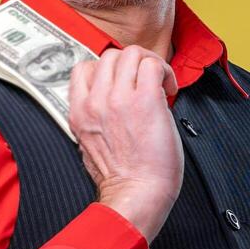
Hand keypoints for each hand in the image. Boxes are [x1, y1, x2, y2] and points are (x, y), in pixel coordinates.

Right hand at [67, 45, 183, 243]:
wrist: (137, 195)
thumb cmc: (121, 179)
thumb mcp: (89, 145)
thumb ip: (94, 119)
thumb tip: (111, 103)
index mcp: (80, 112)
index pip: (84, 69)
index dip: (108, 71)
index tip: (124, 82)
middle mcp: (96, 102)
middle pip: (110, 56)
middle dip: (132, 64)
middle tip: (147, 81)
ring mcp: (119, 99)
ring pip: (131, 53)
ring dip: (150, 63)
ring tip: (160, 83)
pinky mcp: (145, 100)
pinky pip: (154, 65)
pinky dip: (165, 71)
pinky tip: (169, 88)